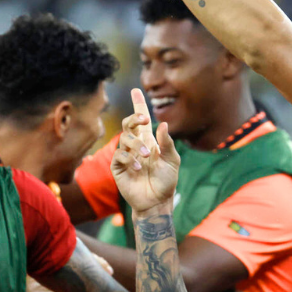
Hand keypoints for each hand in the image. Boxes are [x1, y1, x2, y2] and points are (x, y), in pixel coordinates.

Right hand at [111, 88, 179, 214]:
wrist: (157, 201)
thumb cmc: (167, 181)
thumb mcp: (172, 161)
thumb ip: (167, 143)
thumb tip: (162, 124)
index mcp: (149, 141)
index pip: (141, 120)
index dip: (138, 104)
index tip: (136, 90)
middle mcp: (135, 145)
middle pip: (128, 124)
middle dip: (134, 118)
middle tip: (144, 120)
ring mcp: (126, 156)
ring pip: (124, 138)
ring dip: (136, 144)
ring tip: (147, 156)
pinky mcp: (118, 167)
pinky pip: (119, 155)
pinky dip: (129, 159)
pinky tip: (139, 168)